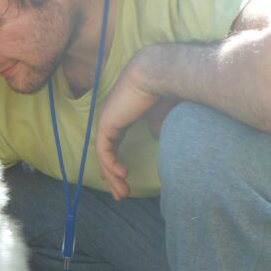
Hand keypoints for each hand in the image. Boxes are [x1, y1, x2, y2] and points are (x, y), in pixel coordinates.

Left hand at [95, 55, 174, 200]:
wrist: (159, 74)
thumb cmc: (165, 90)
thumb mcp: (161, 115)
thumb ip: (155, 126)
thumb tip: (156, 136)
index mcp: (122, 117)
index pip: (114, 145)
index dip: (117, 164)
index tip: (125, 181)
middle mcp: (111, 120)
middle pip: (106, 154)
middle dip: (112, 177)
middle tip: (121, 195)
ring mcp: (107, 121)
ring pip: (104, 156)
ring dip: (112, 177)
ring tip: (122, 193)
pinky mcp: (107, 123)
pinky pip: (105, 151)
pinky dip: (112, 165)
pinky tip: (123, 175)